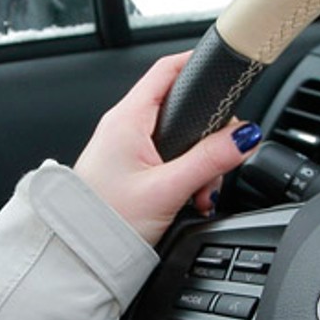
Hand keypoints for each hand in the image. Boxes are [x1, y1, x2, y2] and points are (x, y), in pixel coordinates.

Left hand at [73, 52, 260, 244]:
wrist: (76, 256)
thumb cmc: (102, 221)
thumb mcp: (166, 189)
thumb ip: (208, 160)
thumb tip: (243, 137)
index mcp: (128, 119)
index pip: (168, 70)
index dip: (197, 64)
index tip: (226, 69)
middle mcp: (125, 127)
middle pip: (183, 110)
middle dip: (209, 138)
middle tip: (217, 167)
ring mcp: (126, 148)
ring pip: (180, 140)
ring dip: (200, 165)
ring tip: (199, 195)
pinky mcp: (130, 170)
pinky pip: (169, 161)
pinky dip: (186, 177)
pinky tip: (189, 200)